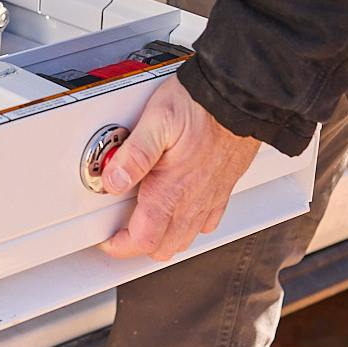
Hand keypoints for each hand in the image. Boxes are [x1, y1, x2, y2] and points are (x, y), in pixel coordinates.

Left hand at [99, 78, 262, 259]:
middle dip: (139, 245)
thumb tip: (114, 181)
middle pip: (164, 247)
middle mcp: (193, 200)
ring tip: (145, 222)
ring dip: (164, 238)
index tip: (107, 239)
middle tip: (121, 231)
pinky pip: (208, 222)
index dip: (120, 246)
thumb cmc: (200, 106)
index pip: (143, 240)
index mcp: (171, 189)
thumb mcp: (157, 120)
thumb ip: (134, 155)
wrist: (240, 99)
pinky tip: (179, 208)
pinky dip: (189, 225)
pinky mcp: (223, 188)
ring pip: (186, 238)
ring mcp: (210, 197)